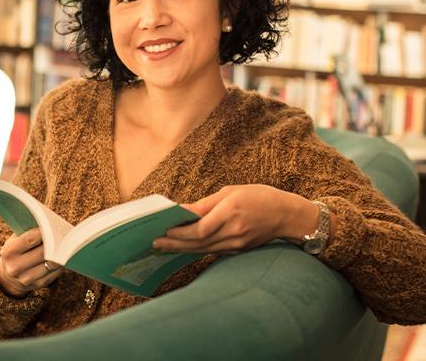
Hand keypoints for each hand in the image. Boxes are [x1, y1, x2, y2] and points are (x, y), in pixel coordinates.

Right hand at [0, 228, 62, 296]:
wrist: (8, 276)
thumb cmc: (16, 251)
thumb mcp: (15, 240)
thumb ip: (28, 233)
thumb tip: (49, 224)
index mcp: (9, 252)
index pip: (30, 239)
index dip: (43, 232)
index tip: (52, 226)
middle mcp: (15, 267)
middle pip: (42, 253)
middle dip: (54, 243)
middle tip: (64, 235)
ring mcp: (26, 278)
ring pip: (51, 264)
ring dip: (60, 255)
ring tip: (67, 245)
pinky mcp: (38, 285)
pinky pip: (55, 273)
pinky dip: (61, 264)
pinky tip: (63, 257)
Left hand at [153, 185, 316, 254]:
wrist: (288, 215)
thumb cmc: (260, 197)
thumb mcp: (232, 191)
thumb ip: (206, 203)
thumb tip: (183, 211)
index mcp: (231, 212)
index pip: (200, 229)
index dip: (180, 232)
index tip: (164, 229)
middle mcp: (234, 232)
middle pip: (198, 243)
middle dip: (174, 243)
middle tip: (155, 242)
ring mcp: (237, 244)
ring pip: (203, 249)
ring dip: (181, 249)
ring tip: (163, 246)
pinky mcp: (238, 250)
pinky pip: (212, 251)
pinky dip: (195, 249)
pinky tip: (182, 247)